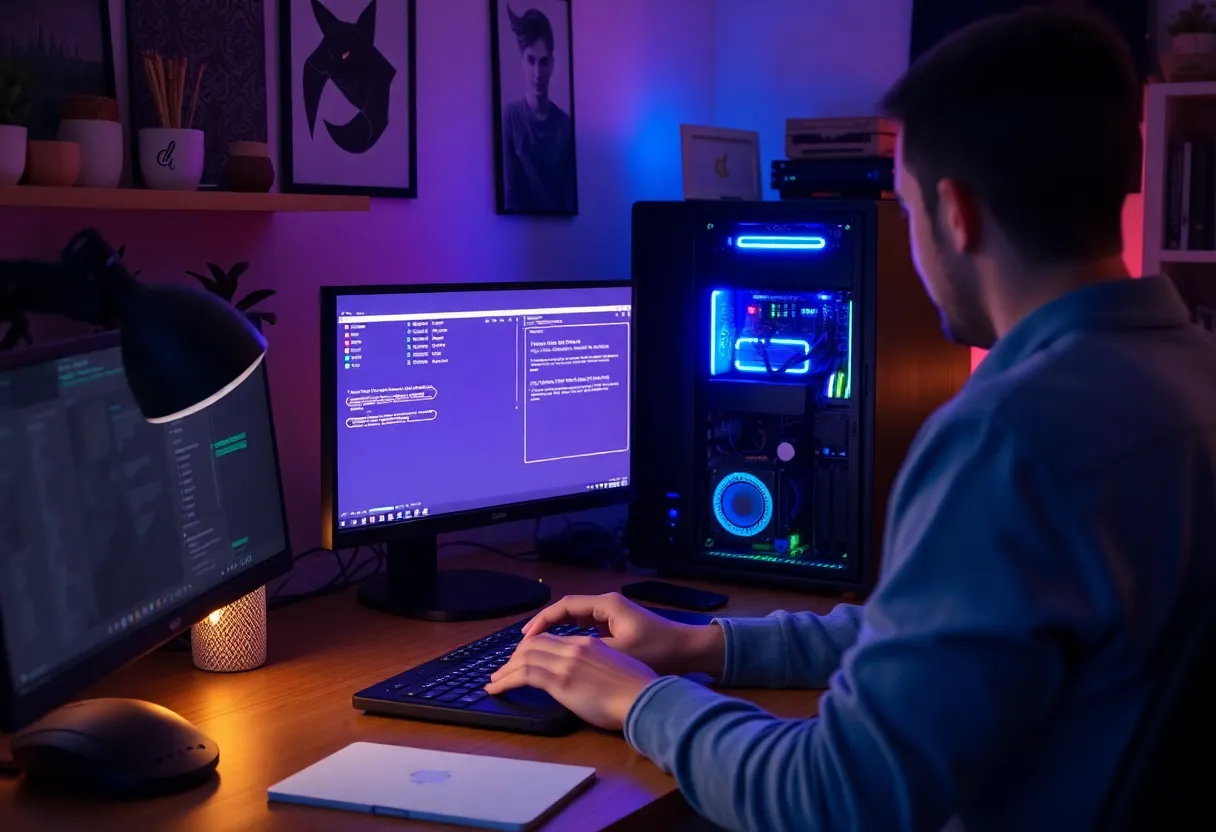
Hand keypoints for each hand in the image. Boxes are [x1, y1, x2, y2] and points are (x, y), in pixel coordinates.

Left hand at [485, 634, 657, 729]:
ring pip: (524, 657)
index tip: (523, 659)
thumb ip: (599, 668)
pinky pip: (523, 675)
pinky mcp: (560, 681)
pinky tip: (496, 688)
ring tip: (494, 681)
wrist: (645, 697)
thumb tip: (591, 680)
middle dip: (514, 657)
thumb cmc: (640, 689)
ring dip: (505, 670)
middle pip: (534, 644)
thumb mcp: (618, 668)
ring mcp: (566, 663)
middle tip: (503, 670)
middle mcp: (574, 648)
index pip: (551, 640)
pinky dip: (505, 681)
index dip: (532, 647)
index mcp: (589, 643)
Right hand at [521, 592, 725, 676]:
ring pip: (577, 619)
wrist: (689, 651)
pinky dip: (573, 636)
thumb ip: (590, 652)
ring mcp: (614, 614)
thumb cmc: (658, 650)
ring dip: (558, 631)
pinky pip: (588, 626)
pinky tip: (564, 652)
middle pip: (567, 610)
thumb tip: (560, 656)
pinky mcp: (620, 626)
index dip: (542, 621)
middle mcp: (608, 604)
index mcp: (606, 604)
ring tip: (538, 648)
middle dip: (545, 626)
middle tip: (525, 644)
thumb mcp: (621, 652)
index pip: (564, 606)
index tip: (525, 637)